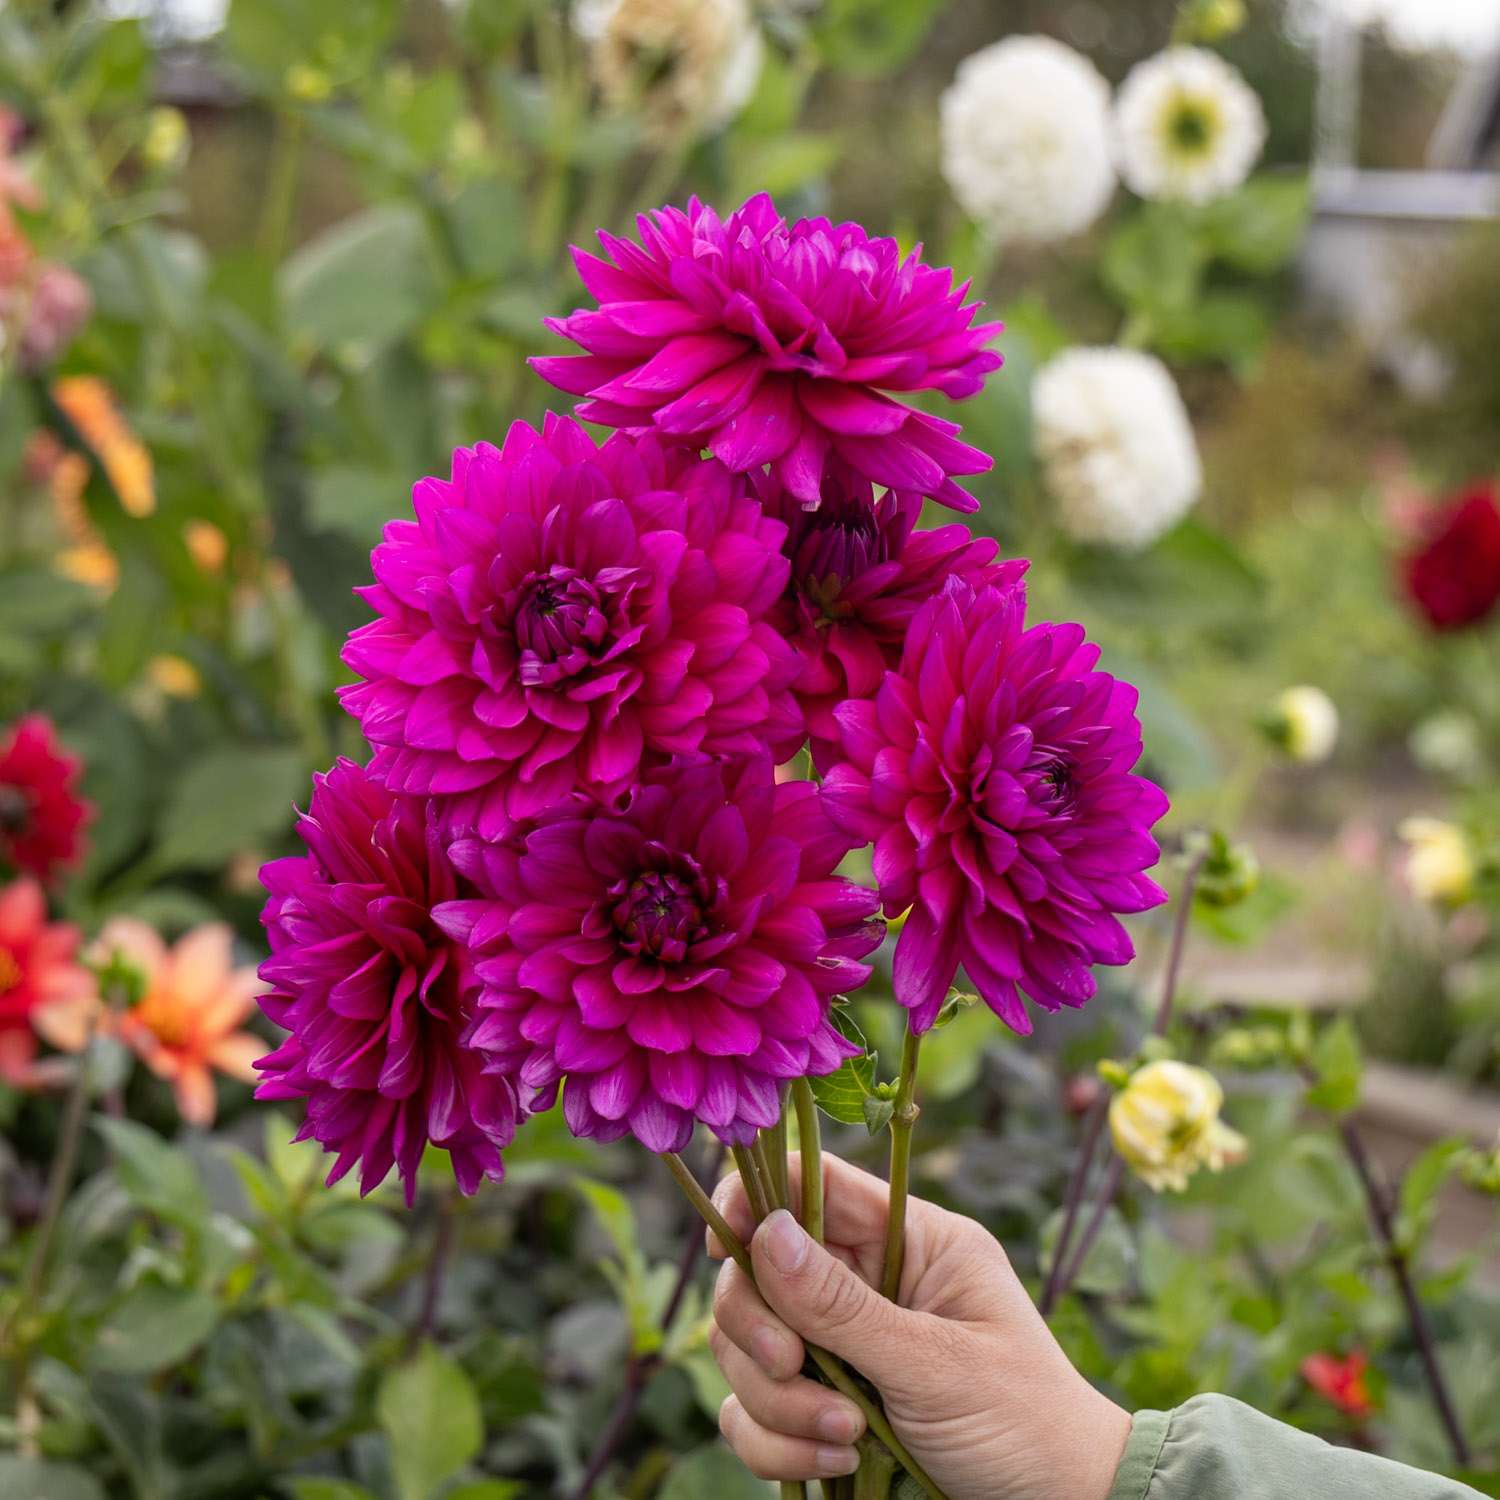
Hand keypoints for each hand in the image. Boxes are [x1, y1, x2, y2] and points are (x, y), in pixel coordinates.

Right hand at [706, 1153, 1130, 1497]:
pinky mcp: (819, 1407)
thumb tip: (763, 1229)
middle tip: (793, 1366)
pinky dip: (775, 1444)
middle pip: (758, 1270)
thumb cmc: (1024, 1423)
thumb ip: (844, 1305)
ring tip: (846, 1436)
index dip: (755, 1198)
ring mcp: (837, 1346)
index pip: (810, 1183)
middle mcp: (864, 1281)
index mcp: (906, 1239)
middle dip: (760, 1326)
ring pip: (747, 1347)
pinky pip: (753, 1413)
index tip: (727, 1243)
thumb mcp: (938, 1362)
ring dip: (778, 1401)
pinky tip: (836, 1461)